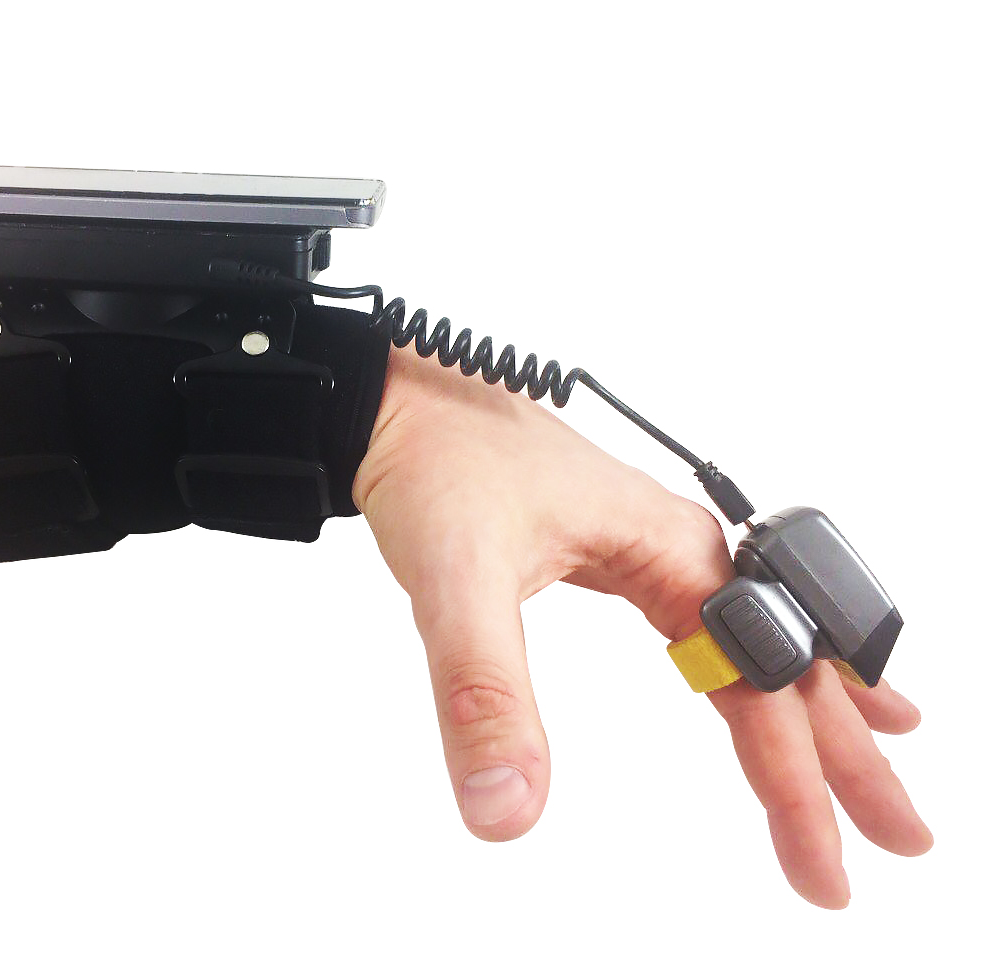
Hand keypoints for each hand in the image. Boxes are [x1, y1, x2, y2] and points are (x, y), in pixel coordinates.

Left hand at [353, 346, 932, 908]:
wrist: (393, 400)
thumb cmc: (436, 459)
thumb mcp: (457, 579)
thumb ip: (483, 692)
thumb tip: (507, 806)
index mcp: (671, 549)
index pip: (758, 683)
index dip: (797, 781)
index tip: (823, 863)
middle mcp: (679, 547)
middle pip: (790, 662)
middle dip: (848, 756)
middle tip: (899, 837)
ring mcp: (651, 548)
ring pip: (757, 641)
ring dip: (817, 711)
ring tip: (881, 762)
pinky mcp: (616, 553)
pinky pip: (711, 622)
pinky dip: (755, 665)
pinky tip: (765, 687)